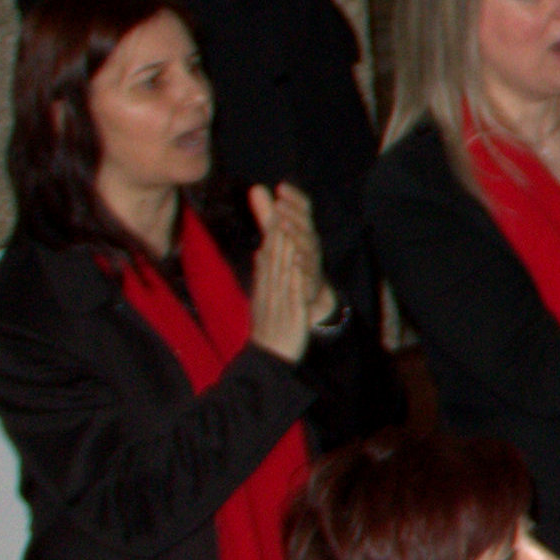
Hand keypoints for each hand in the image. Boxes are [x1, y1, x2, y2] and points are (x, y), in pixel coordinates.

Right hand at [244, 185, 328, 359]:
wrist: (268, 358)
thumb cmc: (269, 329)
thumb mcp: (263, 297)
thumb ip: (264, 274)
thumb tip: (261, 250)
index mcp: (266, 283)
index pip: (268, 250)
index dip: (270, 226)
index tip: (269, 201)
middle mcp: (270, 287)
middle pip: (272, 254)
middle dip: (274, 227)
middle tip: (274, 201)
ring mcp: (280, 300)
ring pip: (281, 269)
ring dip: (284, 246)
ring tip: (285, 222)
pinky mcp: (292, 314)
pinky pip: (293, 293)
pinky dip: (295, 276)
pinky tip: (298, 262)